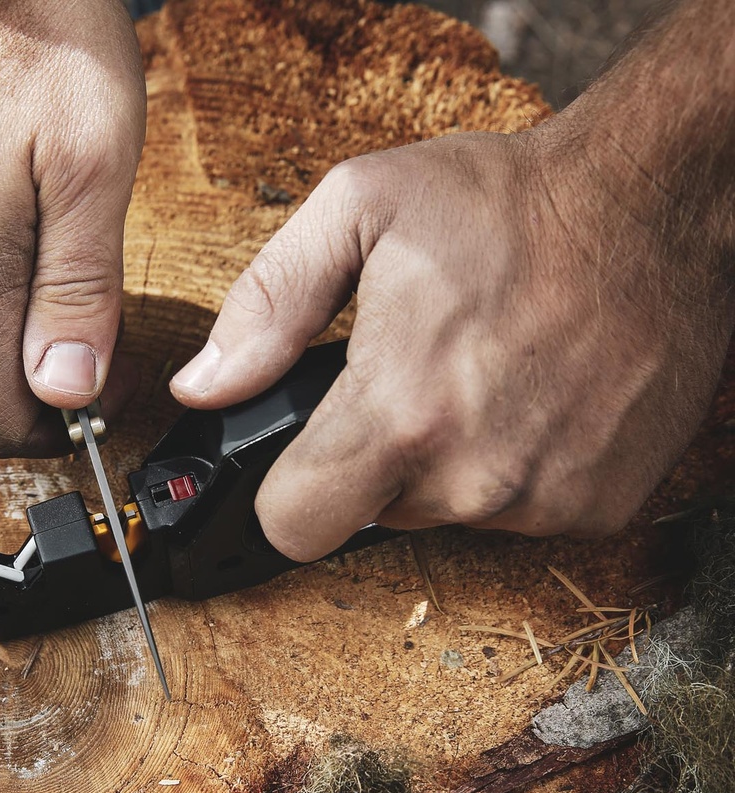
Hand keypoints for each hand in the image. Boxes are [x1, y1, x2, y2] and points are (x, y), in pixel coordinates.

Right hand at [0, 0, 144, 454]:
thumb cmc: (36, 48)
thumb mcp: (91, 173)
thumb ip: (78, 294)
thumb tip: (66, 392)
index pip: (1, 422)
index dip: (64, 434)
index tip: (115, 399)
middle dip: (60, 389)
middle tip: (121, 347)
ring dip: (40, 342)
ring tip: (94, 290)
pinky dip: (15, 302)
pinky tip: (51, 256)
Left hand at [170, 123, 734, 559]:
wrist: (654, 204)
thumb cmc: (514, 200)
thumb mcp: (361, 210)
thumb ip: (267, 306)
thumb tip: (203, 384)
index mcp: (403, 409)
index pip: (294, 527)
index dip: (280, 500)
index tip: (296, 467)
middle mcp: (475, 473)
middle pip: (372, 516)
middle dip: (375, 461)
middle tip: (411, 383)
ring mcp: (543, 498)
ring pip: (448, 514)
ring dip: (449, 461)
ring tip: (478, 379)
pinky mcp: (595, 506)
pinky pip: (517, 512)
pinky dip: (514, 467)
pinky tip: (530, 400)